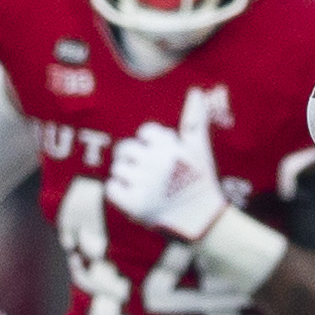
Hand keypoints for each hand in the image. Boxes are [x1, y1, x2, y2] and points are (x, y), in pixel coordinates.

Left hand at [106, 107, 229, 241]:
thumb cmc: (199, 182)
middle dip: (134, 160)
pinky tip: (136, 198)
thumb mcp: (200, 150)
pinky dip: (120, 194)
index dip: (152, 146)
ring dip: (128, 178)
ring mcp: (145, 185)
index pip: (145, 133)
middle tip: (150, 176)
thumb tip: (196, 91)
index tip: (165, 162)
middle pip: (126, 149)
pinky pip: (112, 188)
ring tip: (146, 188)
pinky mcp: (135, 205)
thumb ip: (194, 120)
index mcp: (172, 148)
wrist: (202, 222)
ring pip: (118, 168)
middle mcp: (158, 164)